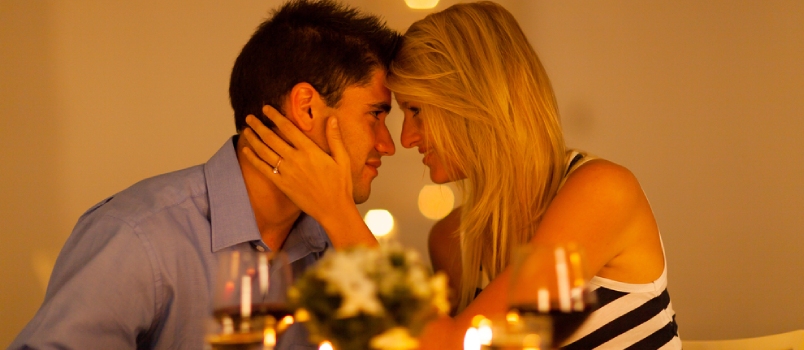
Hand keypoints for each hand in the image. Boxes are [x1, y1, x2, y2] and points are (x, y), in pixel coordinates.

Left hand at [241, 105, 376, 247]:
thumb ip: (335, 138)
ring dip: (253, 139)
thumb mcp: (342, 159)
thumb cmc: (340, 184)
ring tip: (246, 129)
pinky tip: (246, 151)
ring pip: (265, 151)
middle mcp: (295, 159)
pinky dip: (253, 159)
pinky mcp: (282, 184)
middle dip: (259, 125)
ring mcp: (287, 172)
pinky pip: (264, 169)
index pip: (288, 128)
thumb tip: (332, 119)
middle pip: (272, 138)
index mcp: (310, 150)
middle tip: (250, 117)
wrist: (333, 209)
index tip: (266, 109)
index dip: (275, 116)